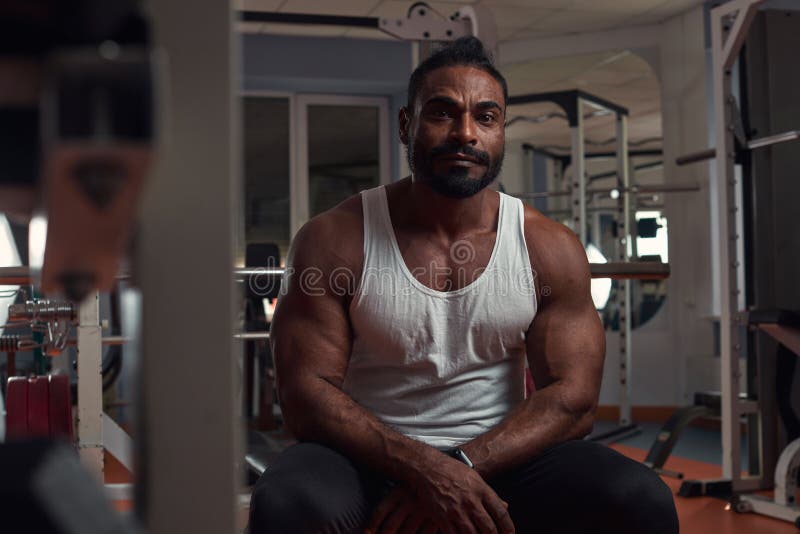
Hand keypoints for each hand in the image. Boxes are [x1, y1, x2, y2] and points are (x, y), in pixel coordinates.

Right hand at [369, 456, 514, 533]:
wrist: (426, 468)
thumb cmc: (450, 470)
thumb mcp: (474, 477)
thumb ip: (488, 494)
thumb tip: (504, 506)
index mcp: (481, 490)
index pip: (501, 513)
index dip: (508, 528)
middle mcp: (471, 502)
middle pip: (489, 529)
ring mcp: (456, 511)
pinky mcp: (443, 518)